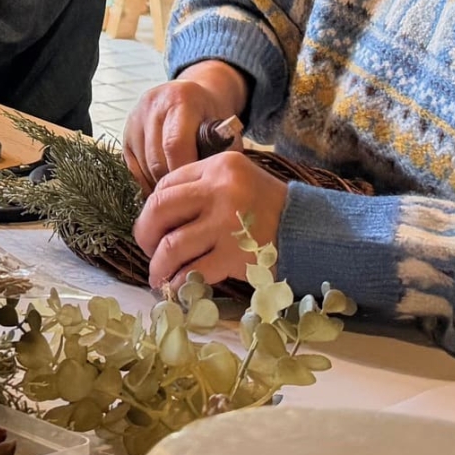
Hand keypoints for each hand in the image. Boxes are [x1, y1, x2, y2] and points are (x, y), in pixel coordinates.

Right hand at [123, 63, 249, 190]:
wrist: (194, 94)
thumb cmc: (211, 115)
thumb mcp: (224, 127)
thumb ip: (221, 152)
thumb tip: (210, 184)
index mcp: (182, 99)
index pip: (175, 144)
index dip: (183, 172)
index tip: (194, 190)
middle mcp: (153, 104)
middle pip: (156, 159)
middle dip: (171, 183)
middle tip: (186, 198)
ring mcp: (136, 117)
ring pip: (143, 166)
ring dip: (158, 184)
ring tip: (176, 191)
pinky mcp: (126, 131)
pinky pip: (131, 167)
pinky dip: (146, 181)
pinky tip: (162, 185)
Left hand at [134, 150, 286, 290]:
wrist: (310, 232)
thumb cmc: (270, 210)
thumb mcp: (238, 182)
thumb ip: (203, 189)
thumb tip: (159, 216)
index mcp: (220, 166)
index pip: (167, 184)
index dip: (151, 208)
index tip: (154, 227)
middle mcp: (221, 189)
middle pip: (160, 209)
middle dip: (145, 234)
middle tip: (147, 250)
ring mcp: (228, 222)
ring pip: (172, 245)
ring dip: (159, 265)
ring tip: (159, 276)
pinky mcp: (235, 254)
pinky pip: (193, 271)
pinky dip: (180, 282)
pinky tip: (179, 287)